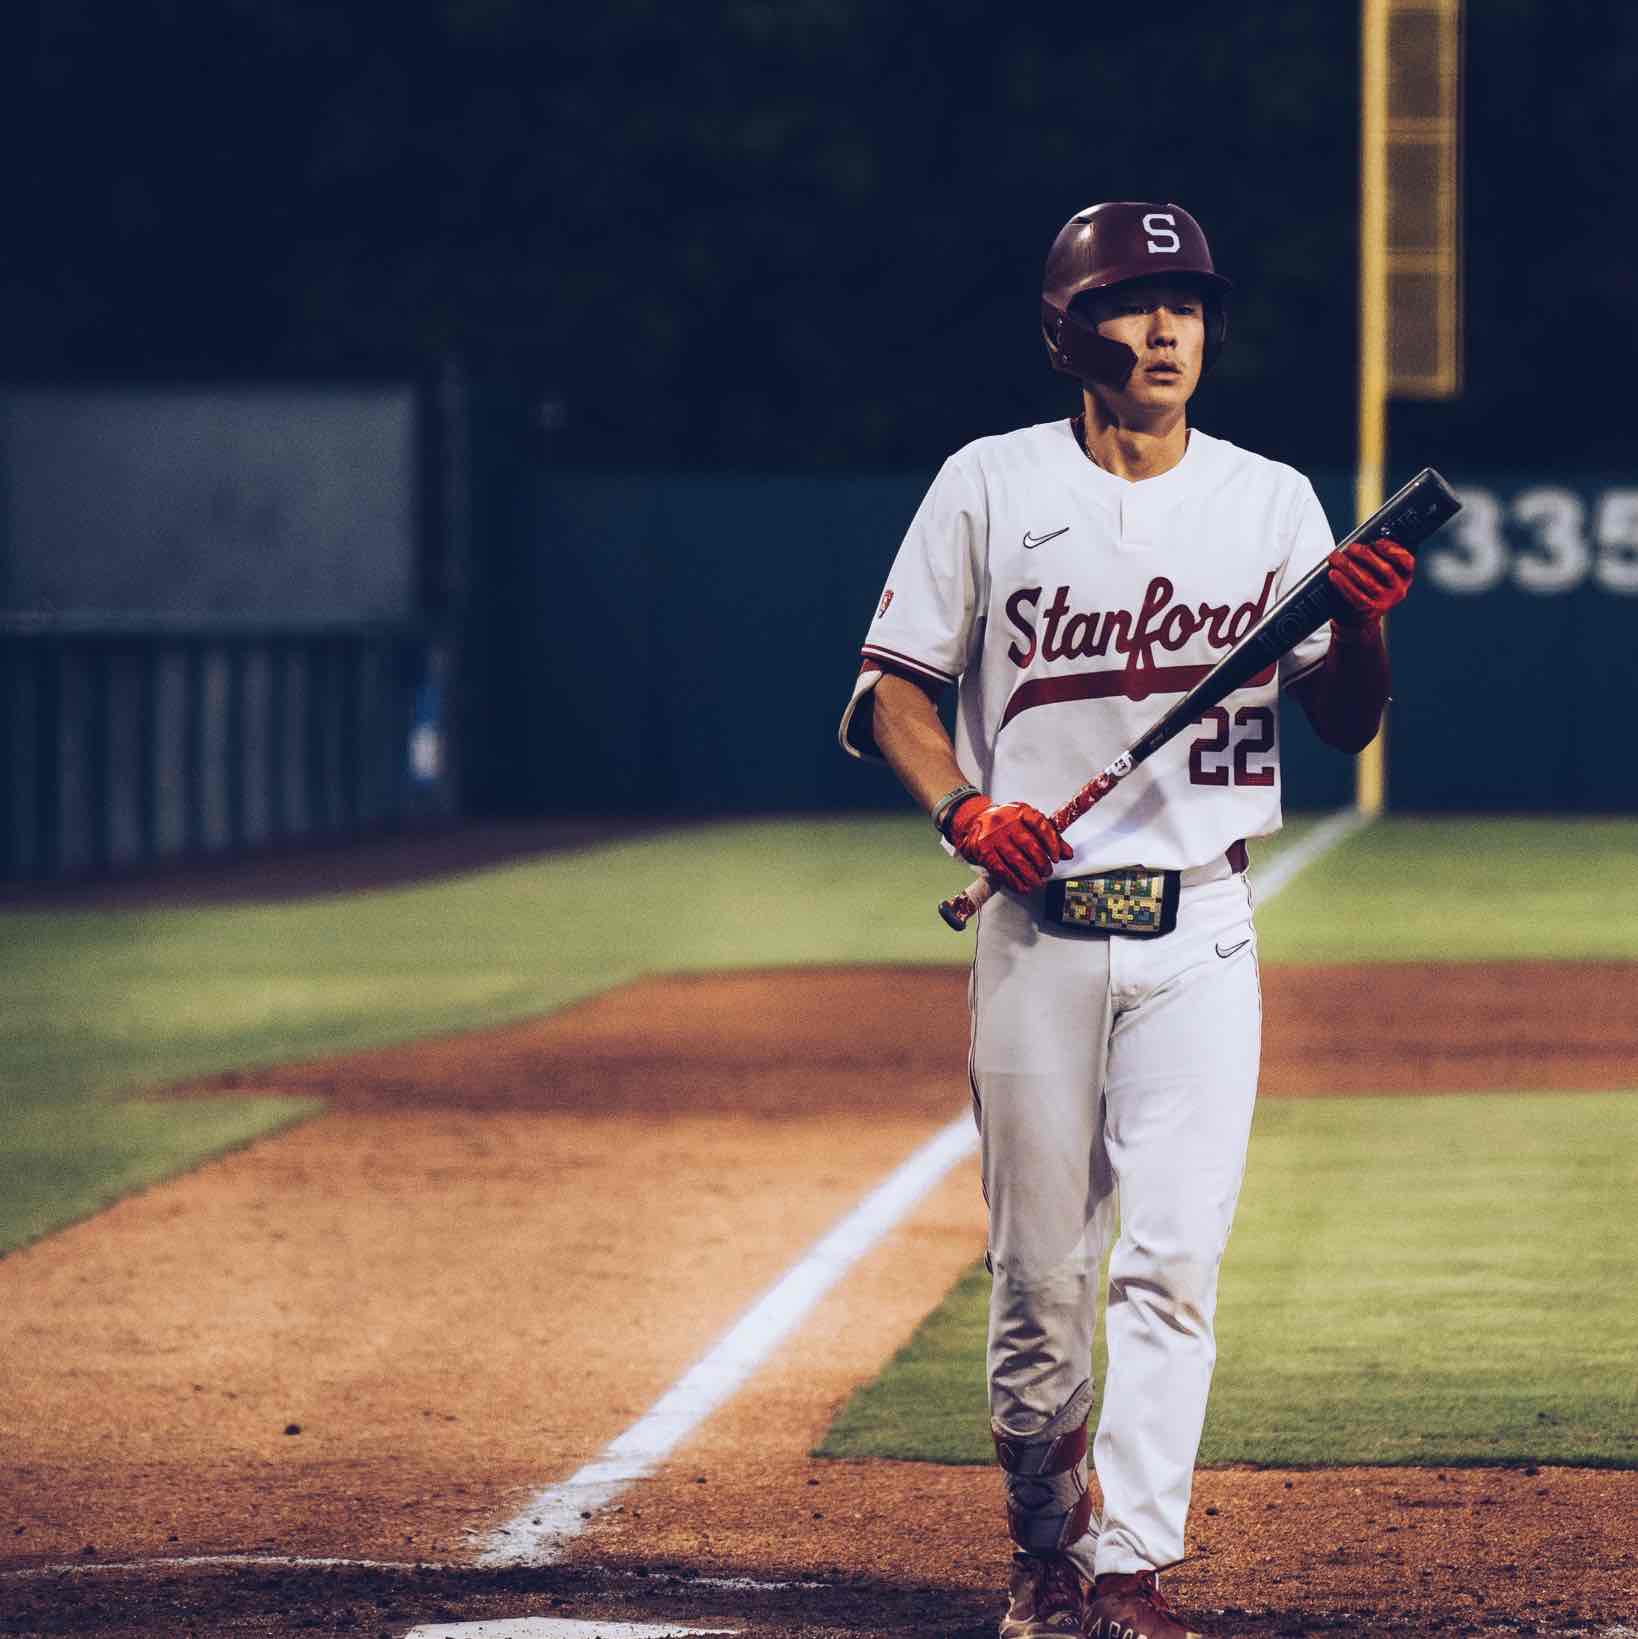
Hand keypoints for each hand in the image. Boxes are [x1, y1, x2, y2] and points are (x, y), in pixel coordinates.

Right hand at [946, 795, 1069, 892]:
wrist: (975, 821)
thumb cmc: (1006, 823)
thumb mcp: (1027, 823)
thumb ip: (1049, 836)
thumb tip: (1067, 854)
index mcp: (1020, 811)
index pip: (1040, 825)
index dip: (1052, 843)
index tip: (1057, 857)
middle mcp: (1006, 821)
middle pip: (1029, 844)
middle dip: (1041, 863)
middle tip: (1046, 872)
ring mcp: (993, 835)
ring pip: (1016, 859)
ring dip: (1029, 875)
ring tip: (1037, 882)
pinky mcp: (983, 850)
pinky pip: (1001, 869)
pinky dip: (1013, 881)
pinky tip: (1022, 886)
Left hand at [1327, 537, 1414, 630]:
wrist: (1359, 618)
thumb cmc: (1367, 587)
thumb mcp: (1379, 574)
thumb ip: (1377, 558)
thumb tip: (1361, 540)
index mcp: (1404, 577)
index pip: (1407, 561)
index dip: (1394, 550)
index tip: (1377, 542)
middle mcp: (1398, 590)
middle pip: (1385, 570)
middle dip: (1366, 555)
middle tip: (1350, 547)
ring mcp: (1384, 601)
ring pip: (1367, 580)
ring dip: (1349, 566)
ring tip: (1336, 557)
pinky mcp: (1368, 610)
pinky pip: (1354, 594)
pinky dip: (1342, 582)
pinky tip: (1334, 574)